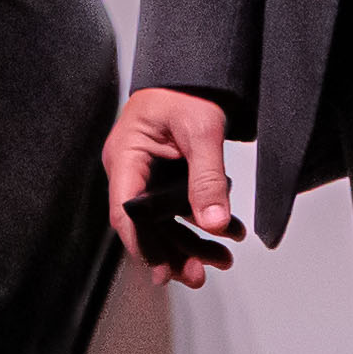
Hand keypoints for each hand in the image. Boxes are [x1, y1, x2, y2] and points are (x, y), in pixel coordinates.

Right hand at [105, 88, 243, 288]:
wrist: (197, 77)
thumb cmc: (188, 93)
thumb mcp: (203, 131)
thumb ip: (208, 177)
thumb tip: (215, 222)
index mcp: (126, 156)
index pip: (126, 211)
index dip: (143, 244)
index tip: (164, 269)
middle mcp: (131, 171)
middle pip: (145, 225)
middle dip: (173, 253)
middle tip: (197, 277)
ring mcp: (147, 178)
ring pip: (165, 223)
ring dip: (192, 244)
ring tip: (222, 261)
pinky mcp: (165, 180)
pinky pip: (178, 210)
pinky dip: (202, 224)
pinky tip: (226, 236)